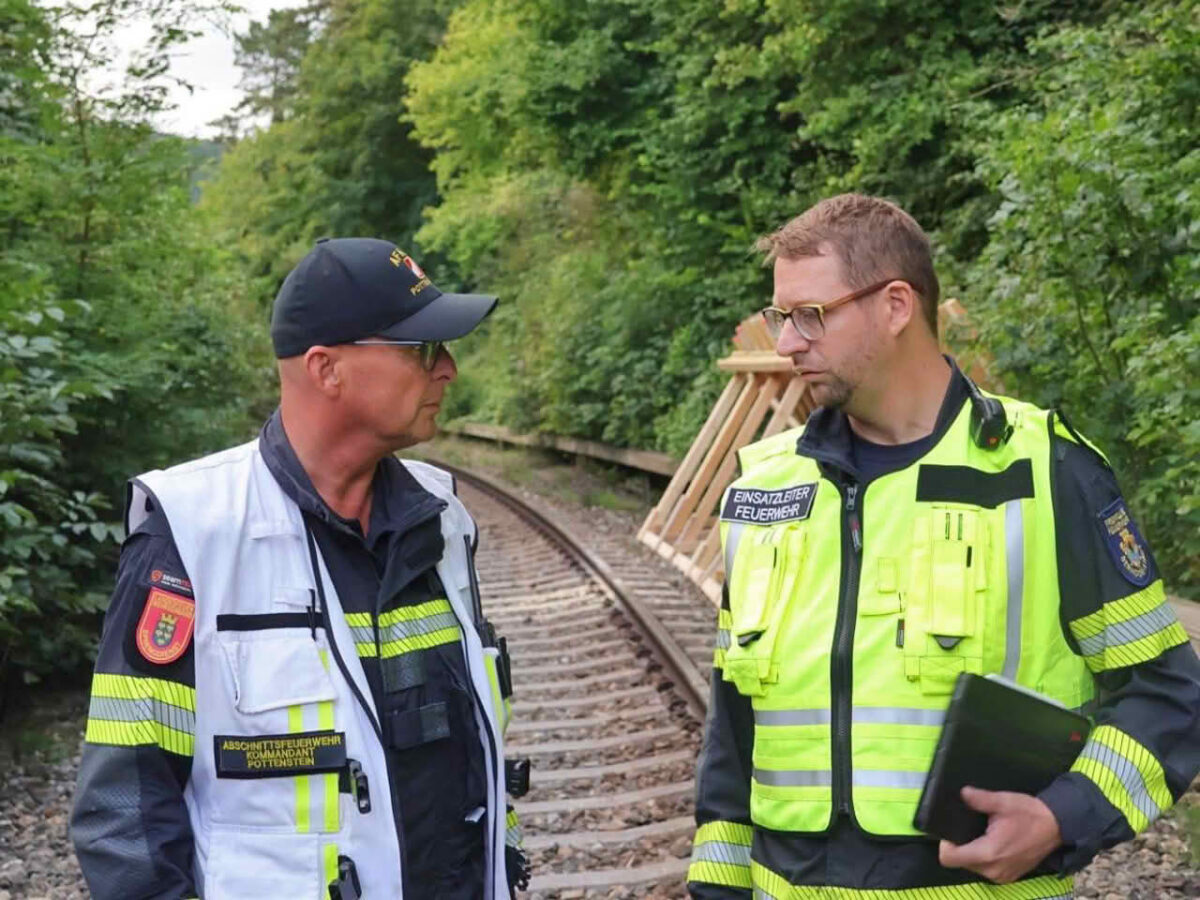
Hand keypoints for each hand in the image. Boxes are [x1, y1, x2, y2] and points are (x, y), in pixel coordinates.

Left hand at [938, 786, 1062, 882]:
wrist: (1056, 827)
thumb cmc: (1029, 813)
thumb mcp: (1003, 801)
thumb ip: (979, 799)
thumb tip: (962, 793)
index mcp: (988, 853)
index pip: (949, 858)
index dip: (945, 843)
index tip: (952, 830)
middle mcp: (993, 870)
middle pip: (959, 862)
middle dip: (960, 846)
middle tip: (969, 827)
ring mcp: (1002, 876)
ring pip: (972, 866)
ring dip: (972, 852)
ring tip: (982, 833)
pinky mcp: (1009, 876)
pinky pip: (986, 869)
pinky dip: (984, 857)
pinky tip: (992, 842)